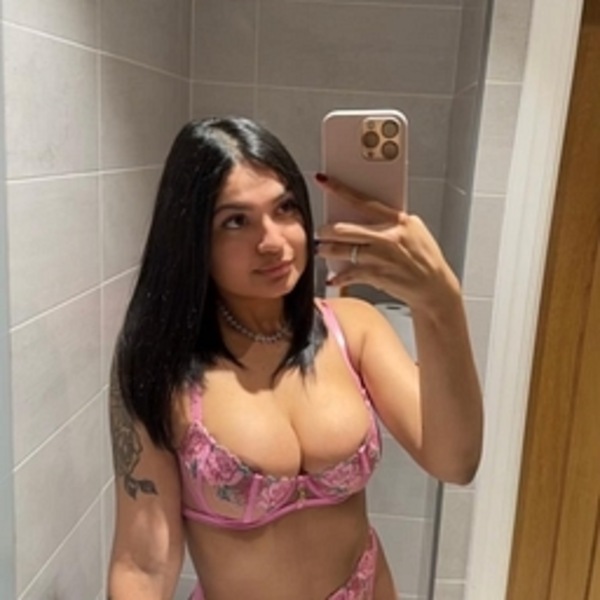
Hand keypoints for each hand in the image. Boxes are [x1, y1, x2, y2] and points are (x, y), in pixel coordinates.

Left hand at [315, 175, 459, 313]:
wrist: (434, 287)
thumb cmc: (424, 258)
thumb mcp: (414, 230)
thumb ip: (391, 221)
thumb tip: (364, 214)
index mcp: (398, 220)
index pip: (363, 201)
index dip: (340, 190)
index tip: (324, 181)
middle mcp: (387, 237)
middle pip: (345, 229)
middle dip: (326, 230)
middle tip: (320, 231)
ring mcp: (380, 257)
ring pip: (341, 251)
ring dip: (326, 251)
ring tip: (321, 250)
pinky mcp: (375, 275)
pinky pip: (348, 274)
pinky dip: (338, 277)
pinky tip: (334, 278)